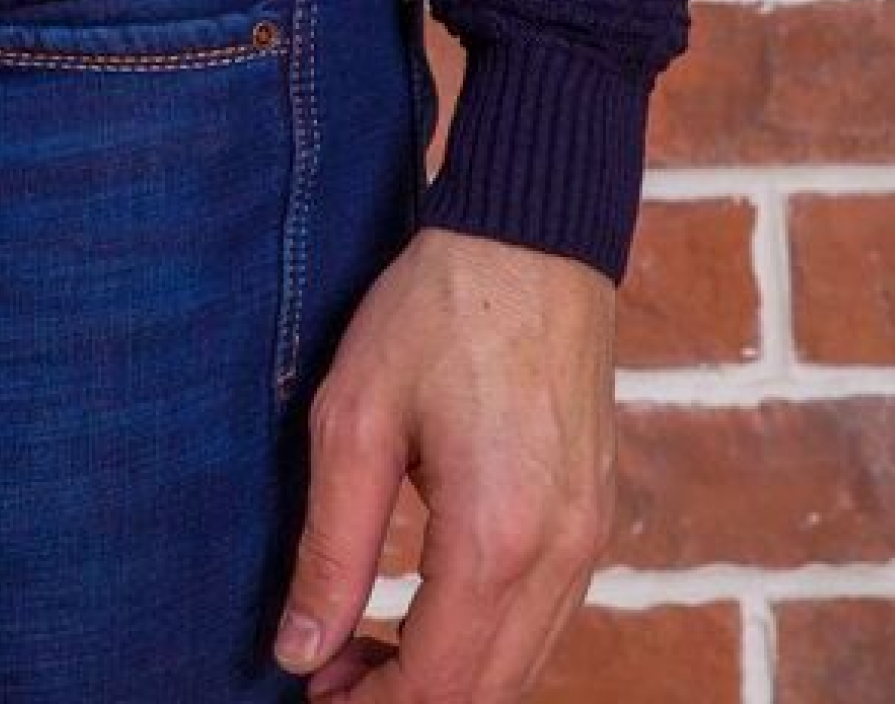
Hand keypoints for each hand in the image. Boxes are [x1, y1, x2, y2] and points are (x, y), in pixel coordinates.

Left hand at [274, 224, 617, 699]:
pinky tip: (427, 606)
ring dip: (448, 677)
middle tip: (328, 672)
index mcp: (497, 537)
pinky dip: (488, 640)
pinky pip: (547, 619)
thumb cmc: (436, 312)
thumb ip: (329, 547)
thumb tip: (299, 650)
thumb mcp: (355, 417)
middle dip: (406, 702)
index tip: (311, 689)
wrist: (533, 238)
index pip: (438, 686)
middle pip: (488, 695)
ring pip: (524, 666)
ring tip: (365, 643)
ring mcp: (591, 539)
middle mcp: (562, 555)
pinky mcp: (595, 516)